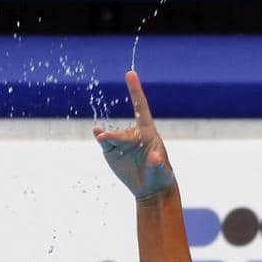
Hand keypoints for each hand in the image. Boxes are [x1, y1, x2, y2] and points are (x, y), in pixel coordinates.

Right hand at [94, 70, 174, 200]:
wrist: (150, 188)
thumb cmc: (160, 176)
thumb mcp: (162, 171)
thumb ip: (158, 163)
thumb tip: (155, 157)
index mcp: (148, 132)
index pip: (140, 107)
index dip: (135, 90)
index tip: (130, 73)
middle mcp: (133, 134)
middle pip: (123, 133)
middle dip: (117, 136)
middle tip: (107, 137)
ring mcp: (121, 143)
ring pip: (111, 138)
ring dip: (107, 138)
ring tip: (103, 137)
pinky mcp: (111, 152)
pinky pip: (105, 143)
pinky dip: (101, 138)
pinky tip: (98, 134)